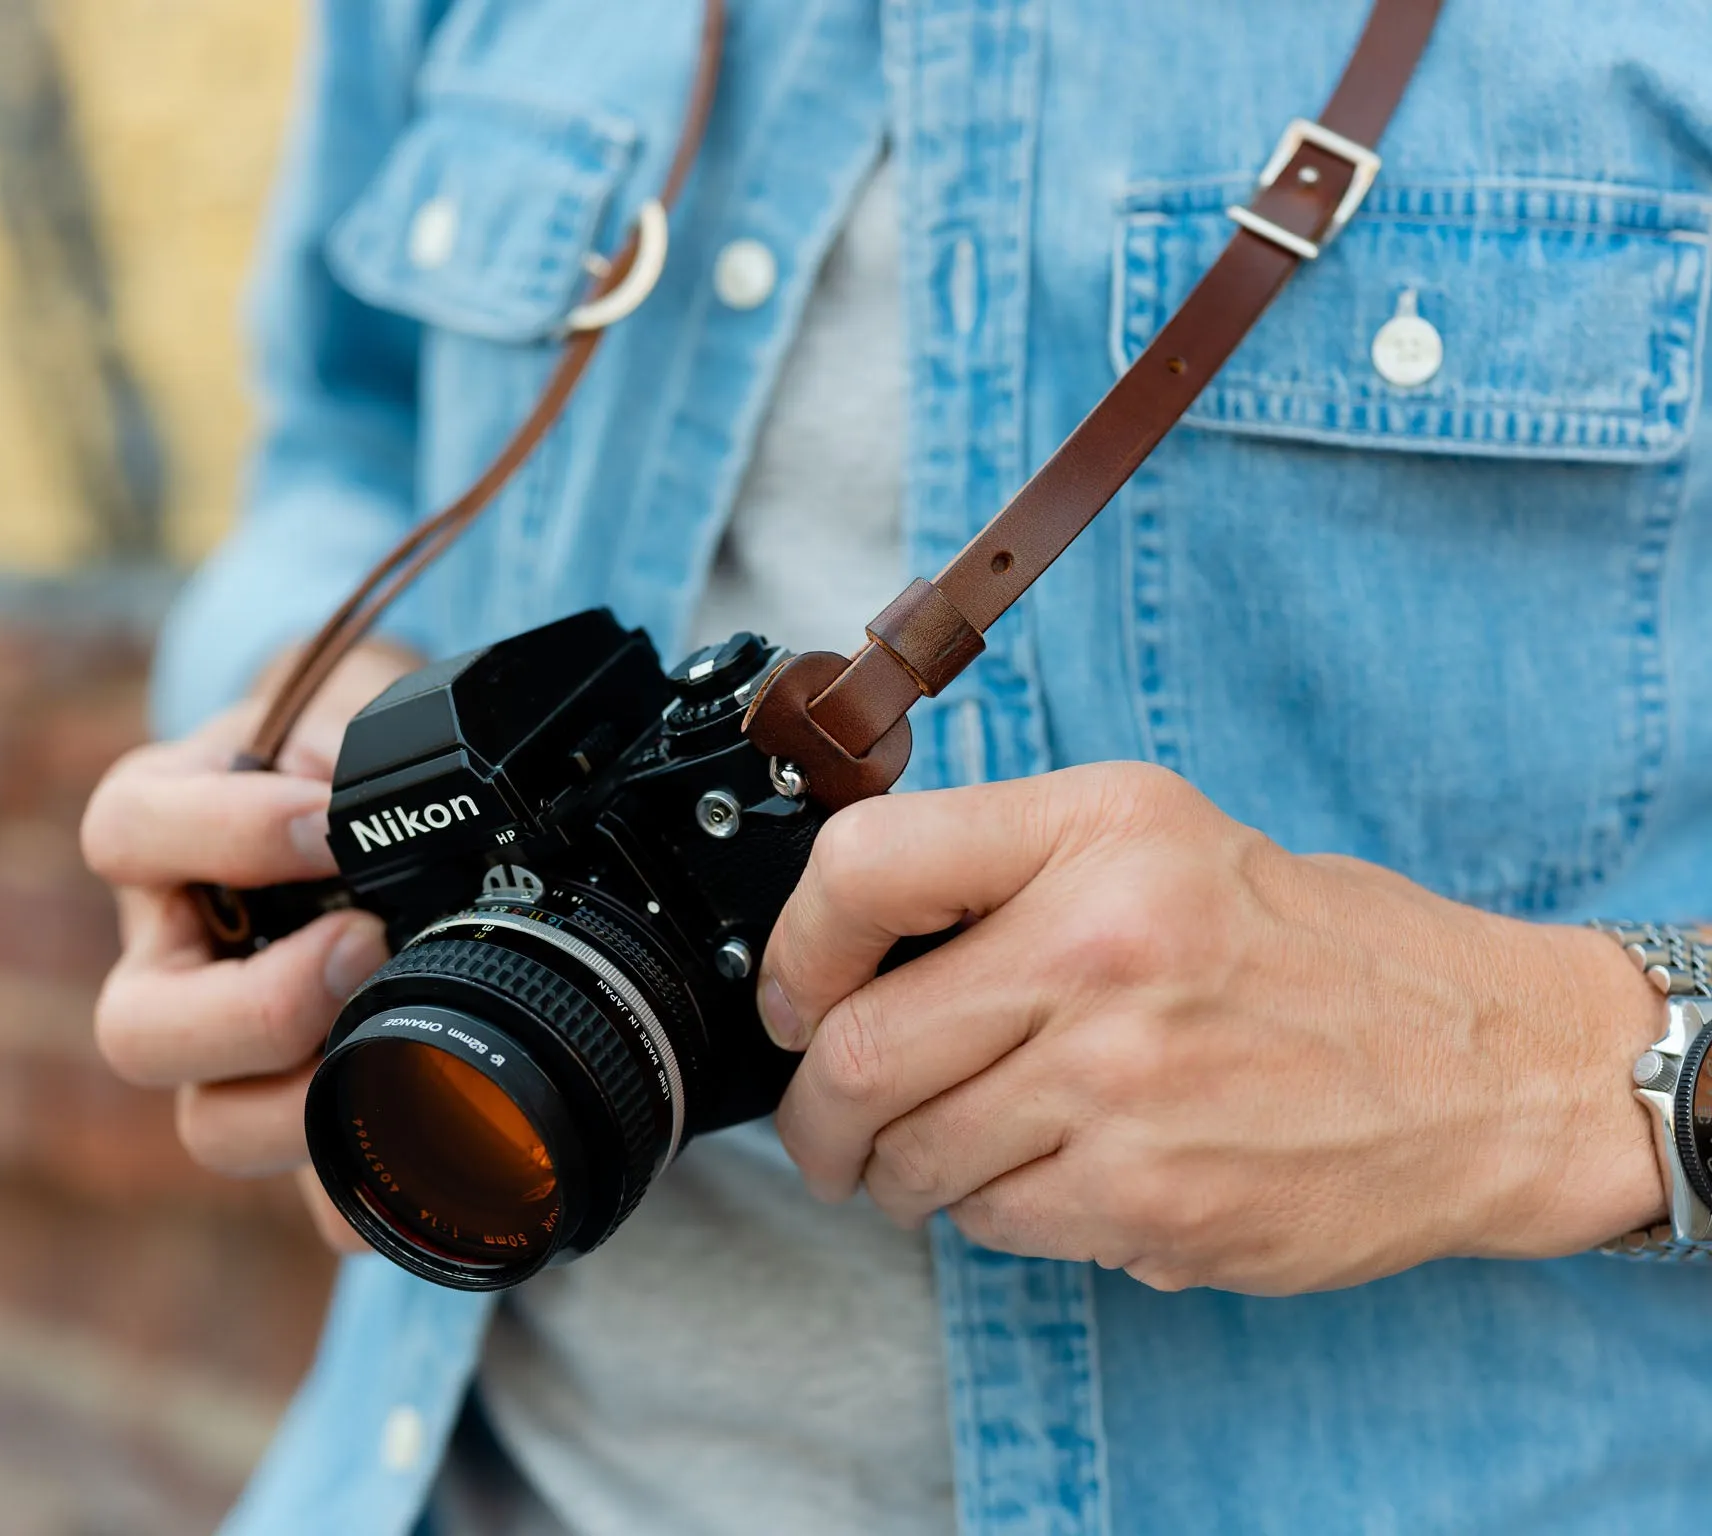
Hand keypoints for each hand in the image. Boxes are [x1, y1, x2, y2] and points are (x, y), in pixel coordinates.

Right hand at [82, 638, 421, 1251]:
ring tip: (403, 1044)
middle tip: (363, 946)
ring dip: (306, 1105)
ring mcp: (227, 1045)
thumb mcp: (340, 708)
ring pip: (211, 1123)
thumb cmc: (343, 747)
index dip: (226, 835)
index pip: (129, 834)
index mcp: (158, 833)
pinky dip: (370, 1186)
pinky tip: (438, 1153)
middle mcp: (170, 953)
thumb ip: (350, 731)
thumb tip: (361, 778)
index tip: (327, 821)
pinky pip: (309, 1189)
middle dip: (258, 1008)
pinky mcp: (300, 1109)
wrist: (372, 789)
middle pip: (140, 1031)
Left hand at [759, 763, 1669, 1294]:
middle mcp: (1104, 946)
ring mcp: (1125, 1083)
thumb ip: (998, 867)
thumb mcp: (1152, 834)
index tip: (795, 996)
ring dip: (897, 1172)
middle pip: (855, 1050)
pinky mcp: (1150, 1200)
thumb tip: (838, 945)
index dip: (796, 947)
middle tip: (823, 1128)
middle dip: (812, 1115)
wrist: (1482, 1065)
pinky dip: (991, 1214)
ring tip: (942, 1153)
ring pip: (912, 1157)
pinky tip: (1049, 1177)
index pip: (863, 869)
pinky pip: (993, 1224)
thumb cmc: (1304, 946)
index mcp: (1096, 831)